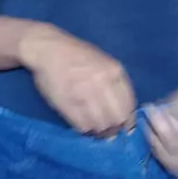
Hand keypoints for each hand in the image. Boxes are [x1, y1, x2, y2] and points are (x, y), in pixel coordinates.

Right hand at [19, 23, 135, 134]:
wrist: (48, 48)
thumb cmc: (76, 55)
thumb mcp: (104, 62)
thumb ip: (115, 83)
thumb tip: (123, 111)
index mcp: (114, 71)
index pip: (129, 105)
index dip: (127, 120)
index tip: (123, 125)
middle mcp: (102, 83)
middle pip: (118, 118)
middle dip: (115, 128)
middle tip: (108, 130)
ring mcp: (84, 94)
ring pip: (101, 125)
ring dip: (99, 130)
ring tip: (93, 126)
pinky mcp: (67, 104)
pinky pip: (83, 126)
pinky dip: (84, 129)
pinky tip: (81, 122)